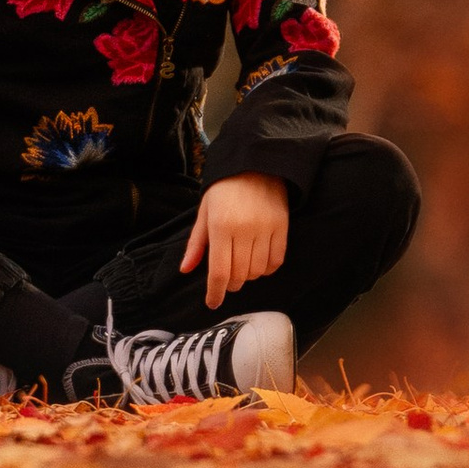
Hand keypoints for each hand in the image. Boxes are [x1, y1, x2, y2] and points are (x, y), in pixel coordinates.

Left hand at [182, 172, 290, 312]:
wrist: (256, 164)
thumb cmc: (225, 189)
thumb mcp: (205, 212)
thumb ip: (196, 243)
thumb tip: (186, 270)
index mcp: (221, 226)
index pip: (219, 272)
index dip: (215, 292)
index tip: (213, 302)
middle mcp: (244, 230)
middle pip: (239, 275)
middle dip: (231, 284)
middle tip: (227, 280)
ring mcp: (265, 229)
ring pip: (257, 271)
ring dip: (248, 277)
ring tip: (242, 268)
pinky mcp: (282, 227)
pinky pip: (276, 261)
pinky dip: (267, 269)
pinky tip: (259, 264)